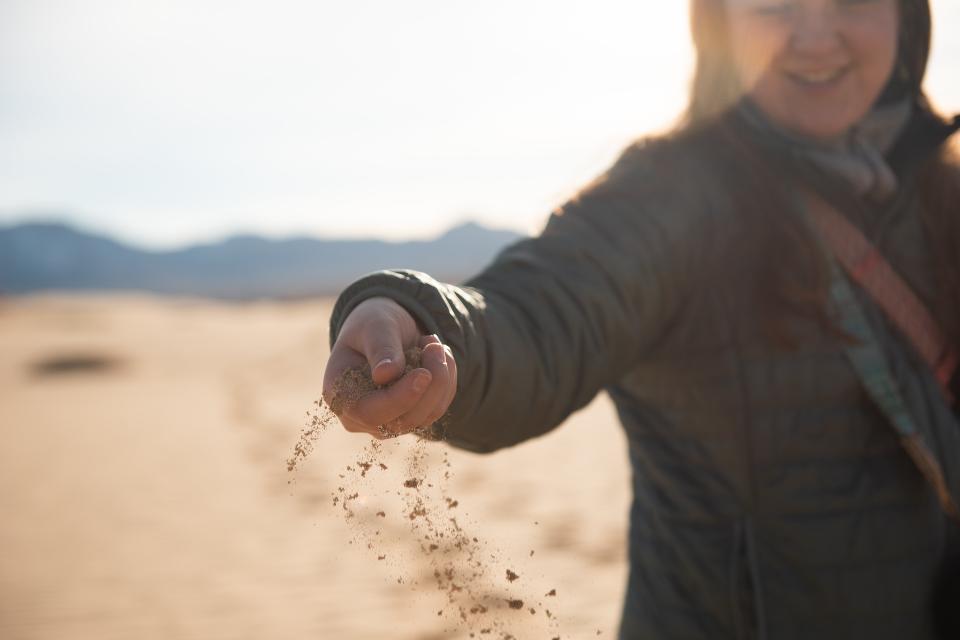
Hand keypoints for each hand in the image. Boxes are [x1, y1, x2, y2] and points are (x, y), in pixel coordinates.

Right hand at [323, 297, 457, 437]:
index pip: (368, 412)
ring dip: (441, 378)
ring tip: (432, 344)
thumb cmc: (372, 325)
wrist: (385, 330)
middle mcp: (360, 417)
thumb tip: (385, 375)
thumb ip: (380, 348)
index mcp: (340, 394)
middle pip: (402, 420)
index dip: (399, 398)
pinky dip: (446, 381)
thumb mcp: (374, 326)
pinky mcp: (410, 419)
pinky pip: (438, 409)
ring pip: (426, 416)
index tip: (424, 373)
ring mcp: (386, 422)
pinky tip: (436, 358)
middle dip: (429, 384)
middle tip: (434, 344)